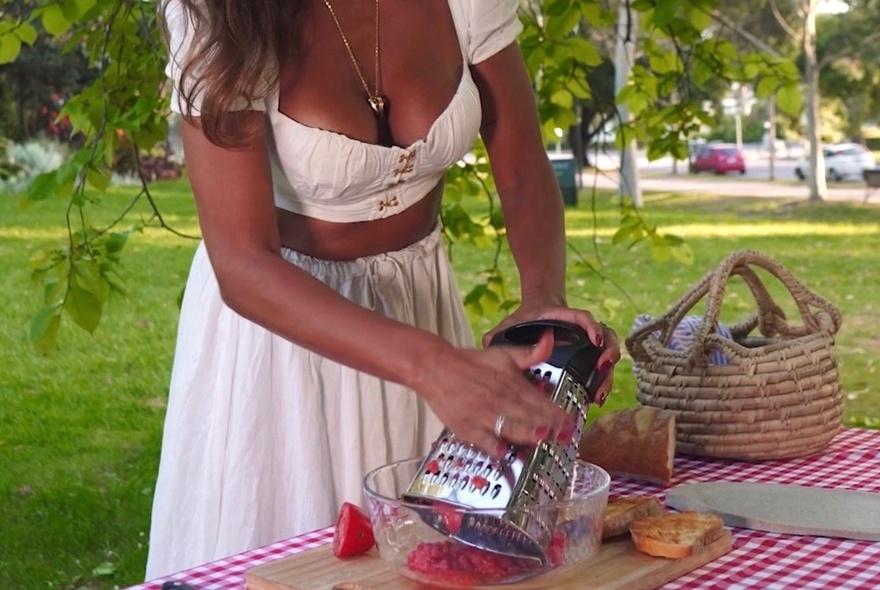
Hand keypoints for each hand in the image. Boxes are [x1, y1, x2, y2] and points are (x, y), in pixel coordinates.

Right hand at [413, 329, 576, 457]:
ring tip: (542, 438)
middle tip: (565, 435)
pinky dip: (495, 447)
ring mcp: (483, 415)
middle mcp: (500, 399)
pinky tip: (506, 453)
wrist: (436, 367)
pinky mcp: (467, 428)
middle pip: (529, 416)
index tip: (571, 421)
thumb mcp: (504, 354)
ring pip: (510, 427)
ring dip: (527, 433)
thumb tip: (551, 339)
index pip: (540, 400)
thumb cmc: (471, 363)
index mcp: (511, 383)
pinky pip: (484, 441)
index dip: (557, 412)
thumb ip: (531, 353)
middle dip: (550, 427)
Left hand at [482, 304, 620, 405]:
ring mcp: (588, 345)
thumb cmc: (525, 321)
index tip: (595, 341)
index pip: (583, 318)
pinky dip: (603, 383)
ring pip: (608, 356)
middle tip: (602, 368)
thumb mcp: (511, 324)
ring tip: (599, 393)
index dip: (593, 328)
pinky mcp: (587, 360)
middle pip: (605, 339)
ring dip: (607, 374)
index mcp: (563, 317)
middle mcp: (581, 330)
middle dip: (607, 355)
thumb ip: (500, 333)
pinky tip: (596, 398)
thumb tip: (488, 342)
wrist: (537, 316)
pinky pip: (602, 370)